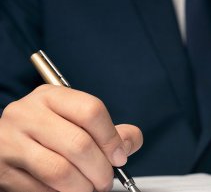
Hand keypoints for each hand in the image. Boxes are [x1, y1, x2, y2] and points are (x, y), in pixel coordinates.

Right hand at [0, 85, 142, 191]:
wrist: (6, 141)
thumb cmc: (48, 131)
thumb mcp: (75, 119)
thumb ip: (108, 130)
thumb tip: (130, 142)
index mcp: (51, 96)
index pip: (91, 111)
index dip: (111, 139)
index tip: (119, 156)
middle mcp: (28, 114)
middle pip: (79, 144)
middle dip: (101, 170)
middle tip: (105, 180)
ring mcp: (10, 141)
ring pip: (61, 171)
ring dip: (83, 187)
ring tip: (89, 188)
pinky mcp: (2, 170)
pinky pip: (41, 190)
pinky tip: (66, 190)